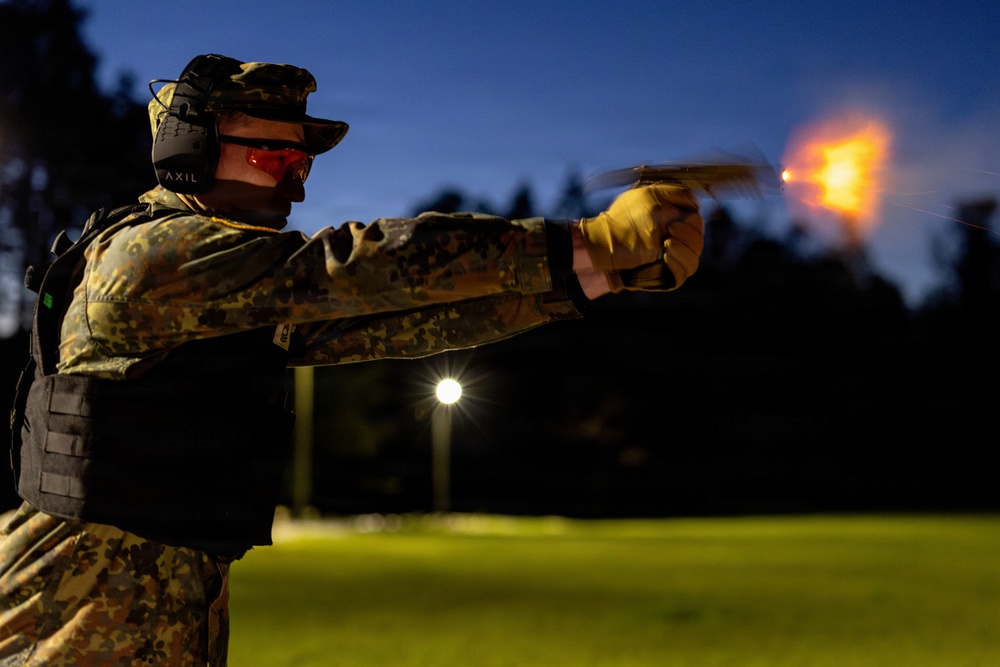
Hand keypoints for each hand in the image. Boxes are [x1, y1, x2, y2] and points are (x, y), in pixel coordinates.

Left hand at [578, 185, 703, 291]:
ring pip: (694, 259)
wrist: (604, 246)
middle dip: (688, 236)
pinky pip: (684, 274)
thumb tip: (696, 201)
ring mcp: (669, 259)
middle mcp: (673, 240)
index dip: (692, 222)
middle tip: (668, 233)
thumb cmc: (623, 220)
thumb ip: (675, 194)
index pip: (697, 223)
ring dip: (683, 250)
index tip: (674, 222)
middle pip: (698, 241)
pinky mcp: (664, 275)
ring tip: (666, 246)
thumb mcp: (649, 196)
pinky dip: (678, 264)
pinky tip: (665, 257)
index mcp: (672, 221)